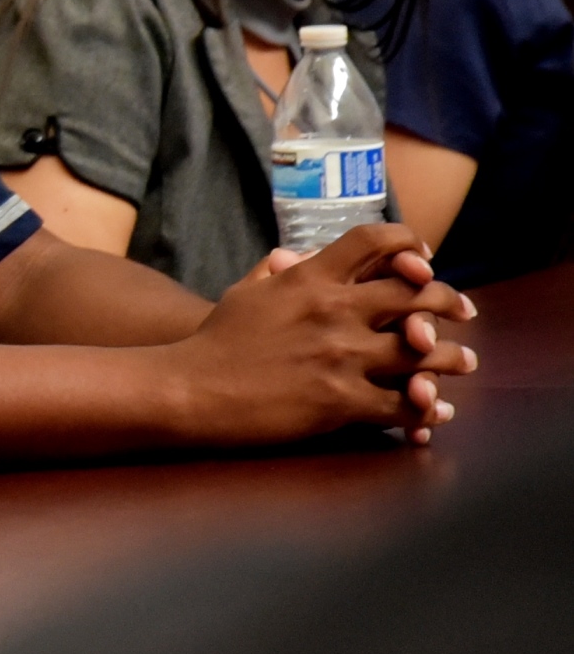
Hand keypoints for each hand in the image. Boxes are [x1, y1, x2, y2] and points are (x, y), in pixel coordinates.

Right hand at [170, 224, 475, 444]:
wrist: (191, 389)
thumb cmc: (213, 341)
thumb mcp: (244, 294)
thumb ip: (275, 273)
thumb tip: (292, 258)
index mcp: (310, 279)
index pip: (375, 242)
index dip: (409, 243)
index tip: (425, 258)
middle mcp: (334, 311)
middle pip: (416, 293)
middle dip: (447, 300)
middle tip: (462, 310)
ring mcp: (342, 357)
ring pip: (424, 352)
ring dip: (451, 357)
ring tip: (463, 361)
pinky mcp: (343, 401)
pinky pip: (405, 405)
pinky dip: (426, 409)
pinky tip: (435, 411)